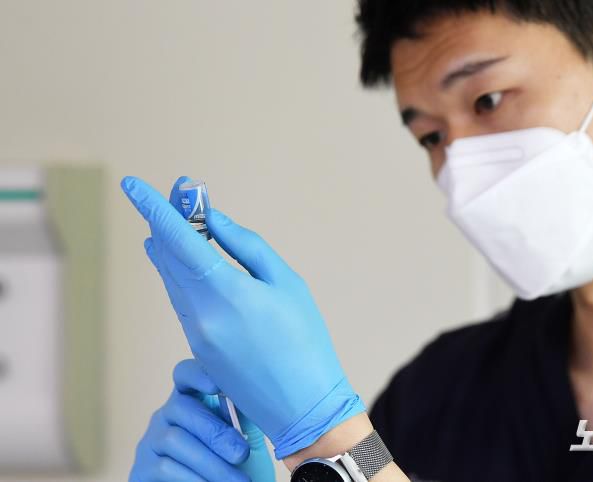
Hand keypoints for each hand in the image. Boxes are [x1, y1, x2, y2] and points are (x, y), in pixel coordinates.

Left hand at [121, 176, 365, 458]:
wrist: (302, 406)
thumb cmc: (305, 340)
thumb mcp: (287, 283)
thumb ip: (246, 247)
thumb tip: (213, 222)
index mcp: (227, 293)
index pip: (179, 241)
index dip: (155, 209)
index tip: (132, 185)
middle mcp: (201, 313)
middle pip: (169, 256)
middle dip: (167, 221)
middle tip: (177, 194)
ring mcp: (194, 333)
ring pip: (171, 279)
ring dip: (172, 247)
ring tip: (183, 221)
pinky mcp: (196, 347)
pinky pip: (181, 299)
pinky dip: (180, 274)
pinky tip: (188, 261)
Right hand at [129, 359, 274, 481]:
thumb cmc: (232, 465)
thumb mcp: (245, 438)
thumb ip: (244, 415)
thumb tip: (250, 394)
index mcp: (191, 400)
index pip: (184, 374)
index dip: (196, 374)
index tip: (216, 386)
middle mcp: (166, 415)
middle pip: (180, 407)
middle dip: (215, 432)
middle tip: (242, 454)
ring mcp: (150, 441)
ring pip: (174, 440)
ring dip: (210, 462)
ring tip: (237, 479)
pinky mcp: (141, 469)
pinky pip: (164, 468)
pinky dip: (193, 478)